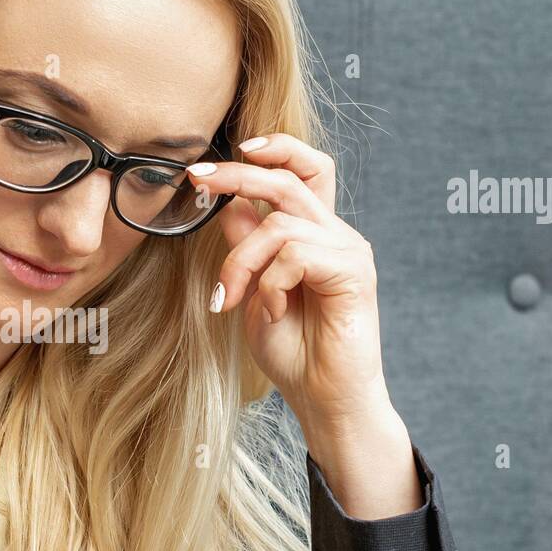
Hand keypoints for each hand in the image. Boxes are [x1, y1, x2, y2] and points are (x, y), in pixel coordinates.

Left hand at [190, 133, 421, 518]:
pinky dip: (270, 283)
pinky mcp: (354, 272)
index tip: (225, 156)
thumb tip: (230, 207)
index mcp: (315, 234)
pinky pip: (295, 254)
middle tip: (198, 179)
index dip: (272, 150)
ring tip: (232, 298)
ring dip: (242, 260)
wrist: (324, 400)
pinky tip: (270, 313)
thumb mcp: (254, 294)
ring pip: (280, 223)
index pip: (304, 171)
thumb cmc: (294, 353)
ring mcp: (348, 250)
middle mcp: (336, 234)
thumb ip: (247, 251)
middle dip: (238, 173)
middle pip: (289, 179)